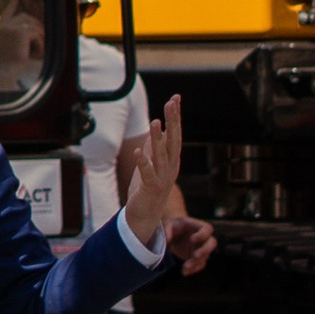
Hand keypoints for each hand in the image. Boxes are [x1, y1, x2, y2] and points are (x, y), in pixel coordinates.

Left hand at [118, 93, 186, 250]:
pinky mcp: (151, 188)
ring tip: (154, 121)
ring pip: (161, 155)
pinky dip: (144, 162)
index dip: (175, 116)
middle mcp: (171, 167)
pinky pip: (148, 174)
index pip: (175, 134)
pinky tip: (138, 151)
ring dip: (157, 138)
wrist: (145, 215)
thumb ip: (155, 147)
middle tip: (172, 103)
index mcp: (172, 160)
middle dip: (173, 122)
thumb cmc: (149, 188)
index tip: (176, 98)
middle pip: (173, 141)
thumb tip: (158, 128)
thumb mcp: (153, 163)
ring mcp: (162, 178)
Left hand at [164, 207, 217, 276]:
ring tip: (185, 267)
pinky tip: (184, 272)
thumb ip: (167, 230)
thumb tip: (167, 240)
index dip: (202, 234)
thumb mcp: (168, 224)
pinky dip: (193, 270)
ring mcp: (201, 248)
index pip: (207, 229)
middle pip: (212, 243)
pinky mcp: (197, 258)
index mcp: (198, 226)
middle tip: (195, 255)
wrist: (172, 234)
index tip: (192, 239)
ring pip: (205, 257)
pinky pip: (200, 265)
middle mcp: (203, 238)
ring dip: (196, 263)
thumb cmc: (173, 226)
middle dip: (205, 250)